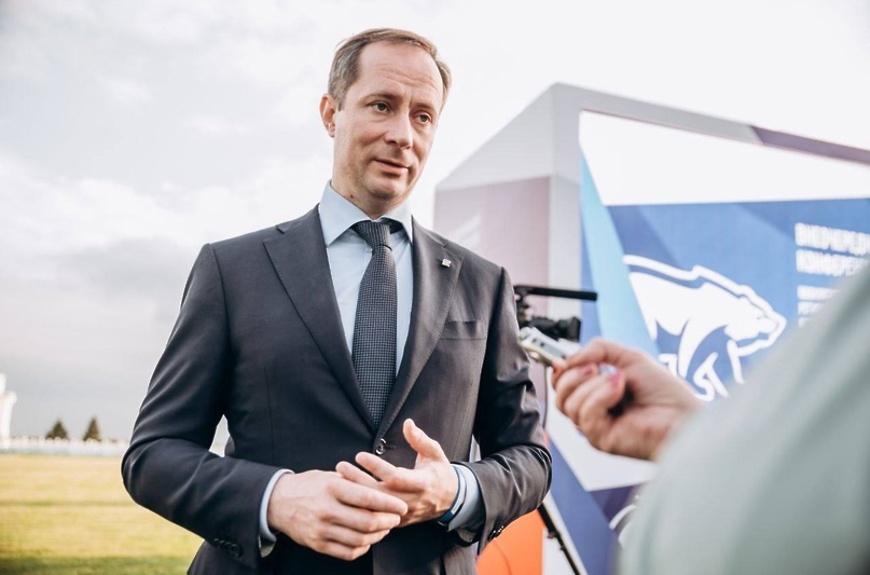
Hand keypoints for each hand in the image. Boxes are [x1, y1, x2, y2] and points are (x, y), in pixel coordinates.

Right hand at [266, 469, 407, 560]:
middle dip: (388, 522)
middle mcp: (327, 510)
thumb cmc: (310, 485)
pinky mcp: (318, 544)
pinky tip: (368, 540)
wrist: (278, 502)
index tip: (401, 506)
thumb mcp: (330, 476)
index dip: (389, 503)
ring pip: (360, 540)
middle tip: (396, 518)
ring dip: (378, 536)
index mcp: (332, 488)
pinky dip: (363, 548)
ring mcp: (322, 530)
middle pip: (367, 522)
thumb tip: (383, 488)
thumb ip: (354, 482)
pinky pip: (347, 552)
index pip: (368, 498)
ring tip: (384, 528)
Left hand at [336, 419, 457, 526]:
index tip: (360, 455)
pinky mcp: (397, 521)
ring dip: (355, 494)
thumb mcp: (435, 453)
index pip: (396, 477)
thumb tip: (407, 423)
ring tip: (338, 478)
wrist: (449, 501)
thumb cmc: (439, 472)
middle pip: (380, 493)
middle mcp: (412, 501)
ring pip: (375, 507)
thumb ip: (420, 439)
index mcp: (423, 483)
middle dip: (359, 480)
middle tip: (341, 466)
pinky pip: (375, 516)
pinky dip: (360, 506)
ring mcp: (404, 514)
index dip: (377, 467)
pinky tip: (345, 495)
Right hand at [551, 338, 701, 460]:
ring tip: (618, 380)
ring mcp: (595, 428)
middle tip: (595, 368)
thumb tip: (568, 358)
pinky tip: (619, 391)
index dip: (559, 372)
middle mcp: (594, 412)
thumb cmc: (665, 393)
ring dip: (592, 386)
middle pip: (560, 396)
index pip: (563, 386)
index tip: (563, 360)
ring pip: (568, 405)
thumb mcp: (629, 358)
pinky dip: (599, 397)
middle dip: (572, 377)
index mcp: (598, 394)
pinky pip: (585, 415)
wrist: (684, 415)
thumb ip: (598, 349)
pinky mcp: (601, 440)